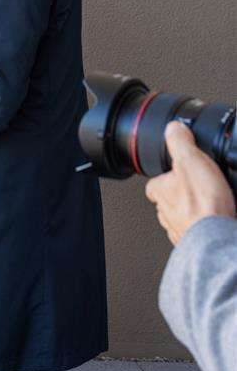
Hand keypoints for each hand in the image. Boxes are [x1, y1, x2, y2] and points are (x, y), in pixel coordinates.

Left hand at [144, 121, 235, 245]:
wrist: (217, 236)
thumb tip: (173, 128)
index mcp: (160, 191)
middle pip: (167, 202)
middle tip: (193, 191)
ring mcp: (180, 228)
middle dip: (179, 197)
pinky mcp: (196, 242)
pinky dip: (204, 228)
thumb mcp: (191, 161)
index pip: (154, 183)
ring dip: (191, 213)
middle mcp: (166, 212)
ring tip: (205, 207)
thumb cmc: (203, 204)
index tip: (173, 173)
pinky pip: (197, 233)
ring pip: (181, 218)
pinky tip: (214, 222)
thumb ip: (180, 143)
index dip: (164, 177)